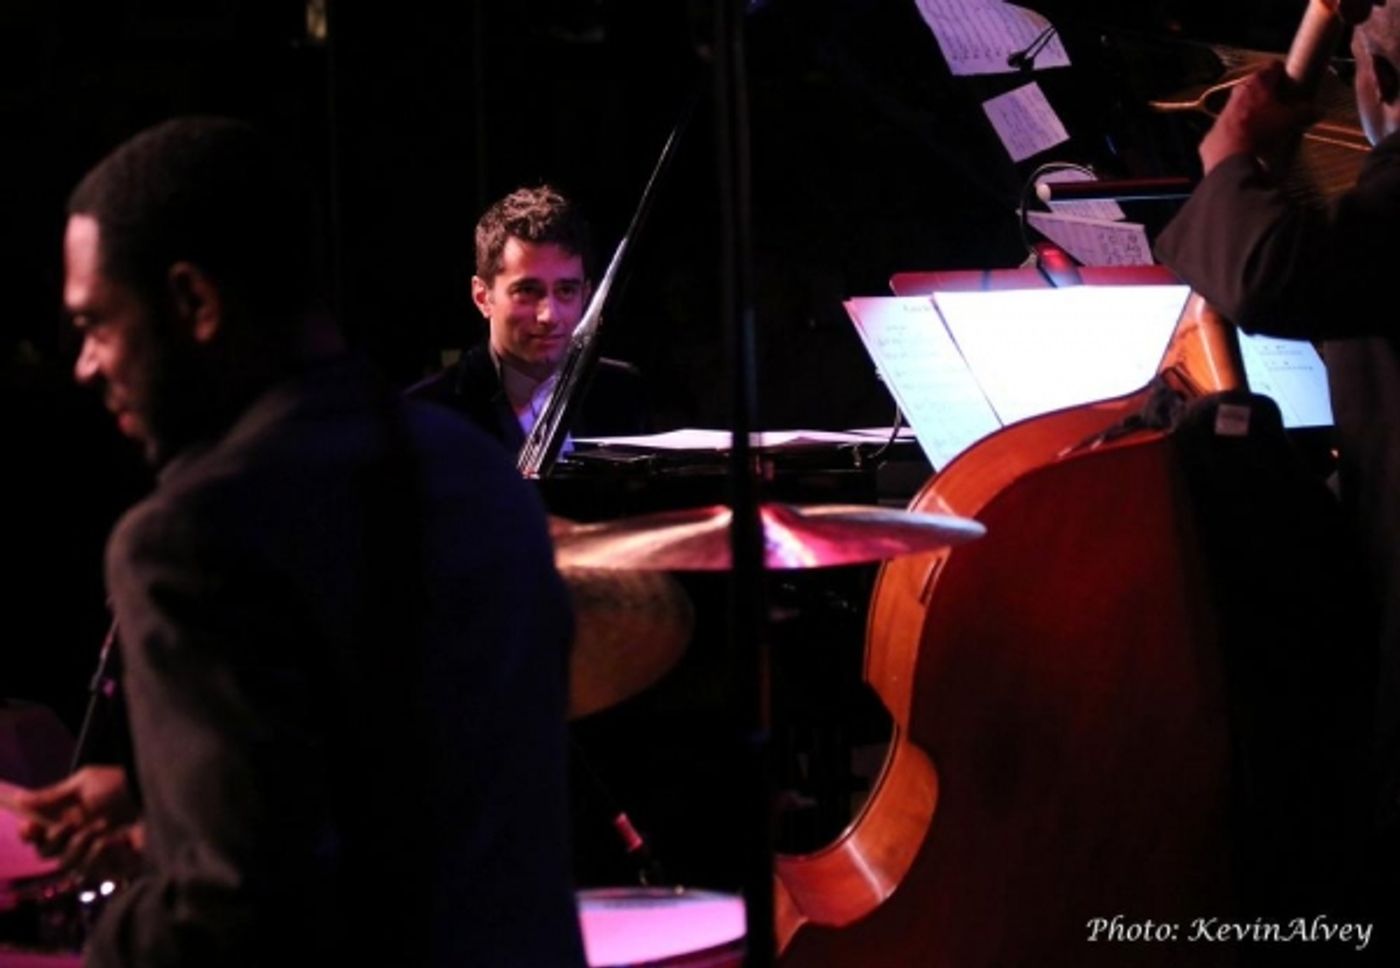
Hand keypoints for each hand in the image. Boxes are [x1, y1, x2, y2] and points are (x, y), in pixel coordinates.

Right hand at [13, 765, 144, 879]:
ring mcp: (95, 854)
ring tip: (100, 826)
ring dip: (79, 844)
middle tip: (70, 824)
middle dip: (54, 839)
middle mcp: (78, 838)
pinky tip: (113, 840)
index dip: (30, 834)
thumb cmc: (122, 786)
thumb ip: (52, 796)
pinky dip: (98, 854)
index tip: (29, 829)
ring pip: (66, 863)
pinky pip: (90, 871)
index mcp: (69, 818)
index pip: (38, 835)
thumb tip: (19, 800)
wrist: (156, 795)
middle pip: (47, 853)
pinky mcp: (112, 866)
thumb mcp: (85, 783)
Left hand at [1199, 62, 1319, 173]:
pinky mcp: (1215, 131)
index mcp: (1258, 83)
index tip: (1290, 80)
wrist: (1230, 158)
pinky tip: (1248, 142)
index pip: (1273, 66)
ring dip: (1252, 112)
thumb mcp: (1290, 120)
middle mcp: (1238, 93)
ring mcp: (1224, 112)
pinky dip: (1239, 131)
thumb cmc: (1261, 132)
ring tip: (1266, 126)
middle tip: (1281, 105)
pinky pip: (1230, 127)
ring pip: (1241, 106)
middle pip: (1256, 86)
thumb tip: (1317, 111)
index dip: (1284, 72)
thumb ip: (1305, 112)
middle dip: (1268, 93)